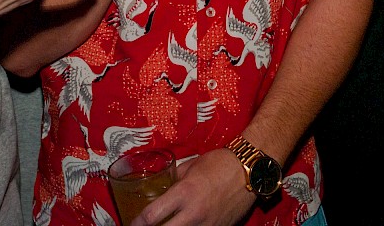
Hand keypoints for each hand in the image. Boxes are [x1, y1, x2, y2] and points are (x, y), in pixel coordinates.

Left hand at [133, 149, 254, 225]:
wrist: (250, 170)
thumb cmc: (220, 163)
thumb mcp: (191, 166)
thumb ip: (175, 177)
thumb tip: (163, 181)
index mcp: (184, 193)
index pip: (152, 216)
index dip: (138, 223)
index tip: (133, 224)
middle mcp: (194, 213)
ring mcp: (207, 225)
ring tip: (166, 225)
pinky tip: (187, 224)